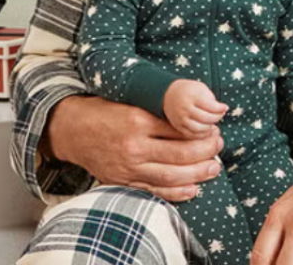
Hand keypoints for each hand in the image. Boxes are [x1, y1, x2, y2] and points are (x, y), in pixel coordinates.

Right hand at [44, 94, 223, 202]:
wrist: (74, 130)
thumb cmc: (108, 110)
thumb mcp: (134, 100)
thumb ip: (161, 108)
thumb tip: (196, 110)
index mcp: (138, 121)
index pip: (179, 129)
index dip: (202, 131)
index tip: (215, 127)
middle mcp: (134, 147)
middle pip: (179, 154)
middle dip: (205, 151)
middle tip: (219, 145)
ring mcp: (127, 168)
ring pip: (169, 176)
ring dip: (197, 173)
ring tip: (214, 168)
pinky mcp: (121, 182)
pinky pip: (152, 191)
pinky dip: (175, 193)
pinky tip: (193, 189)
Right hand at [163, 78, 226, 137]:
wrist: (169, 94)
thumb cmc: (189, 90)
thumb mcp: (201, 88)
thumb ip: (210, 98)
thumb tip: (220, 110)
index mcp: (193, 97)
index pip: (211, 106)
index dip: (221, 108)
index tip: (226, 107)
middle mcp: (186, 109)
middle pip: (206, 118)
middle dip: (217, 118)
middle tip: (221, 114)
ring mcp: (181, 119)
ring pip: (199, 129)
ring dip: (209, 127)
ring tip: (213, 122)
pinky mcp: (178, 126)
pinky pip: (191, 135)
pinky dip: (201, 135)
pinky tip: (206, 130)